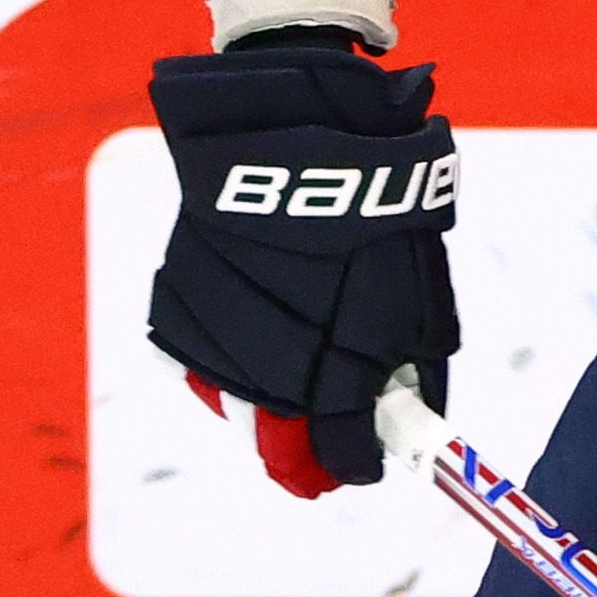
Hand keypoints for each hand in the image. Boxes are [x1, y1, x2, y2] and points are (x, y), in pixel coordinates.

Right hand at [142, 40, 461, 493]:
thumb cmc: (370, 208)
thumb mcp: (418, 290)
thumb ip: (414, 362)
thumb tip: (409, 413)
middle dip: (301, 460)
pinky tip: (245, 352)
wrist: (291, 127)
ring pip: (232, 406)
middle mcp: (271, 360)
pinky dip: (220, 366)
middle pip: (277, 445)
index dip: (356, 465)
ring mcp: (217, 333)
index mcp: (340, 363)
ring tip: (284, 403)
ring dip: (259, 413)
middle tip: (315, 469)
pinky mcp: (178, 302)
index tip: (365, 467)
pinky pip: (194, 360)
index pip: (342, 450)